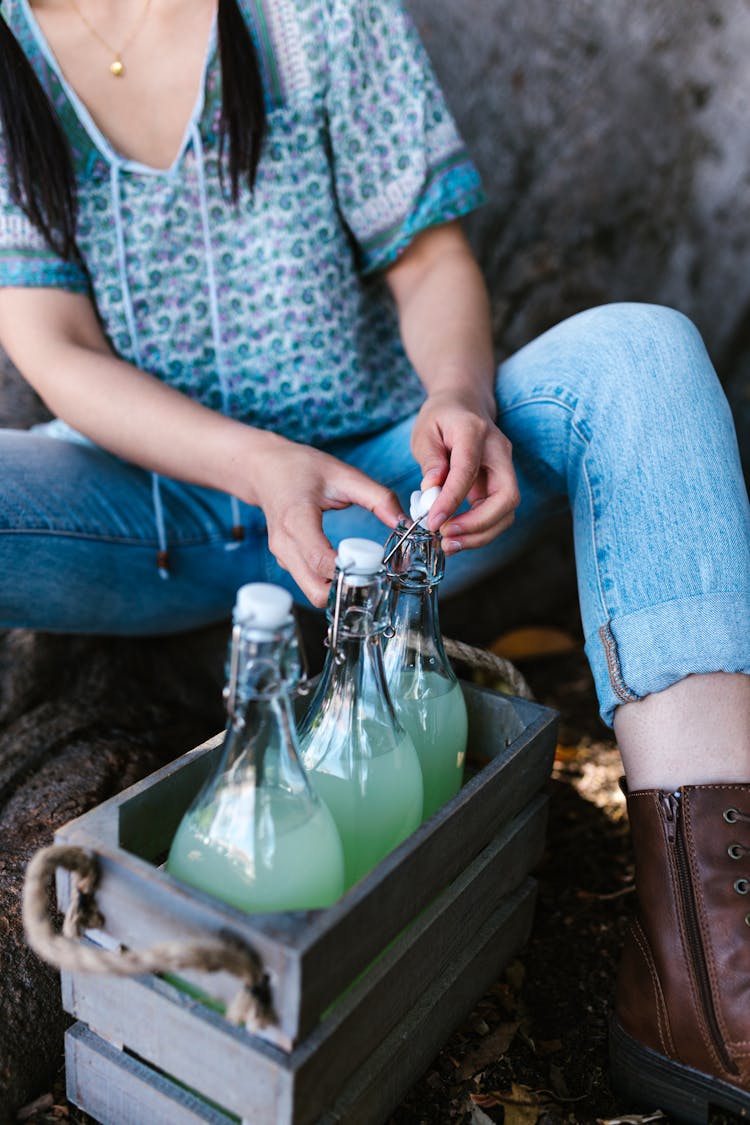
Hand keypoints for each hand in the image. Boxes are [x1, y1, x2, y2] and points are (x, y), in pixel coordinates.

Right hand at [248, 435, 403, 605]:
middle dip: (347, 590)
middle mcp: (285, 544)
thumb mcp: (343, 474)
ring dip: (340, 588)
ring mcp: (282, 556)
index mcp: (297, 519)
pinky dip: (330, 582)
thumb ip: (378, 498)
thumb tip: (405, 523)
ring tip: (363, 569)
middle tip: (372, 575)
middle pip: (316, 590)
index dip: (351, 570)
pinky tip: (347, 565)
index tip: (377, 566)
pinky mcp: (286, 561)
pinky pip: (309, 582)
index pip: (321, 560)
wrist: (263, 468)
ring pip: (313, 592)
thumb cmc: (300, 468)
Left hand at [410, 390, 519, 552]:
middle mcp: (499, 451)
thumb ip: (430, 461)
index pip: (468, 471)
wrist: (465, 404)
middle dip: (478, 525)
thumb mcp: (425, 432)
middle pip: (506, 497)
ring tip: (449, 544)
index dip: (452, 500)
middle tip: (447, 538)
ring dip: (480, 534)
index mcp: (474, 432)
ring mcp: (506, 468)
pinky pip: (498, 513)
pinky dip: (480, 530)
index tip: (433, 522)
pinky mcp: (502, 483)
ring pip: (507, 511)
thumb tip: (431, 491)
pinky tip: (456, 536)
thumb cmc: (442, 417)